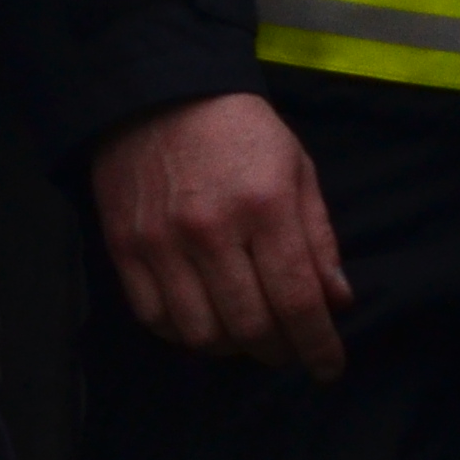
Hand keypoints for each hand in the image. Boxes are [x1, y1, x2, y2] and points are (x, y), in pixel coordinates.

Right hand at [90, 92, 353, 380]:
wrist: (157, 91)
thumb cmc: (239, 129)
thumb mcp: (296, 169)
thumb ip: (318, 238)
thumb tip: (335, 302)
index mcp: (264, 207)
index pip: (298, 302)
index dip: (318, 347)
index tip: (329, 368)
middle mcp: (211, 231)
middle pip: (250, 328)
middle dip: (278, 351)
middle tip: (287, 347)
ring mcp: (162, 242)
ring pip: (200, 333)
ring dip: (231, 346)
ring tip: (245, 332)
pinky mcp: (124, 247)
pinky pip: (154, 318)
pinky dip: (183, 333)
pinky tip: (202, 318)